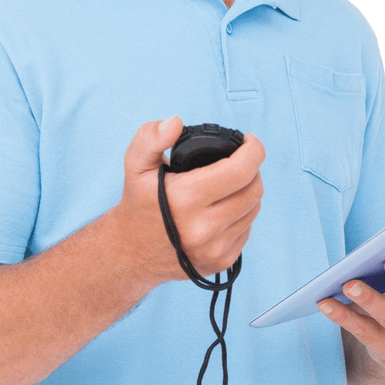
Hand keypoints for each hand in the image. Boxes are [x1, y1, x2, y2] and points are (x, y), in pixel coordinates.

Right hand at [113, 116, 264, 285]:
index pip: (241, 171)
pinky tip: (225, 208)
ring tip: (230, 185)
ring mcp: (215, 248)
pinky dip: (242, 215)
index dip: (253, 150)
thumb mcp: (135, 165)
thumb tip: (175, 123)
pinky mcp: (222, 261)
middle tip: (238, 162)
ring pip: (254, 210)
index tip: (249, 141)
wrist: (130, 253)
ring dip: (248, 192)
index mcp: (186, 200)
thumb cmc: (139, 204)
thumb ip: (151, 138)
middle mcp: (204, 228)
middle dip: (252, 169)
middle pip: (254, 189)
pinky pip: (247, 230)